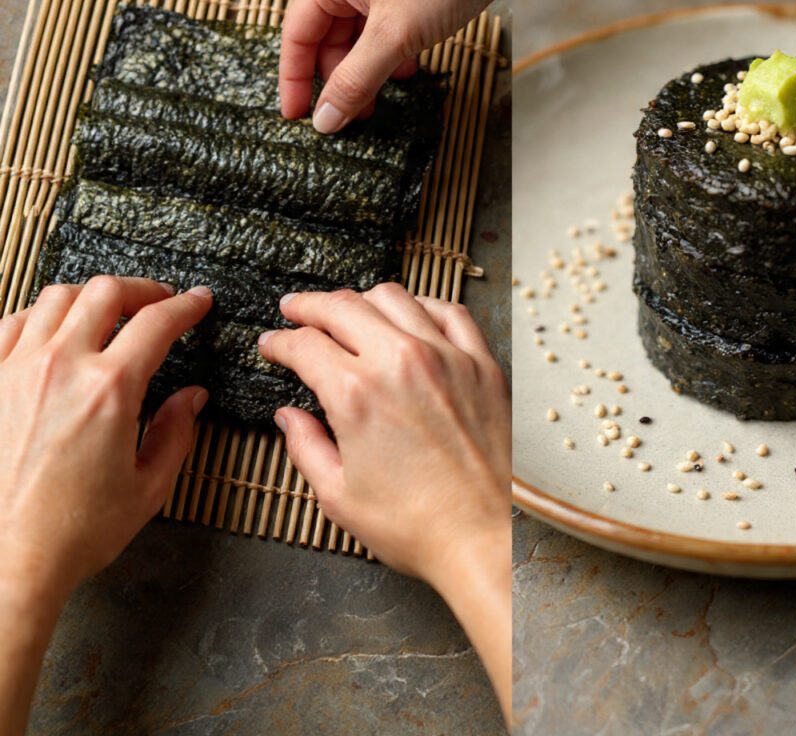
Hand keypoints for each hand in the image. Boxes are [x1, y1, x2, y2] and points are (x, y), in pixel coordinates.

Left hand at [0, 278, 211, 735]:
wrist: (6, 562)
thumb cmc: (72, 533)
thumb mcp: (148, 487)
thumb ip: (176, 432)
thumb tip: (191, 397)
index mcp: (110, 390)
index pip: (158, 322)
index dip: (186, 305)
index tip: (197, 302)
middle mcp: (62, 368)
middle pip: (106, 292)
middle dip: (142, 290)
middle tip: (157, 300)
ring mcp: (16, 370)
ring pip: (56, 298)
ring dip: (90, 297)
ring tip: (105, 311)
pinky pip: (11, 323)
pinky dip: (38, 316)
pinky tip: (52, 331)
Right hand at [258, 283, 510, 718]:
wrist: (485, 538)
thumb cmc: (414, 526)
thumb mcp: (339, 496)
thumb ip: (305, 447)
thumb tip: (288, 417)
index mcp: (356, 395)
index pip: (304, 344)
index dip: (279, 341)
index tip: (271, 344)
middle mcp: (400, 362)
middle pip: (342, 306)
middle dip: (309, 306)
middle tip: (295, 310)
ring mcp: (445, 356)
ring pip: (394, 298)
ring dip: (361, 300)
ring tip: (348, 311)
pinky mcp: (481, 363)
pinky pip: (449, 312)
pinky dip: (422, 305)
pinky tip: (410, 316)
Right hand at [279, 0, 510, 132]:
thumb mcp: (394, 33)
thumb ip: (356, 78)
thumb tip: (325, 117)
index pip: (297, 36)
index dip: (294, 79)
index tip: (295, 117)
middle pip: (329, 37)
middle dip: (338, 78)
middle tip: (353, 118)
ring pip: (363, 33)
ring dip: (369, 68)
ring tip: (383, 99)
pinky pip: (392, 25)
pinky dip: (395, 51)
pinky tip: (410, 68)